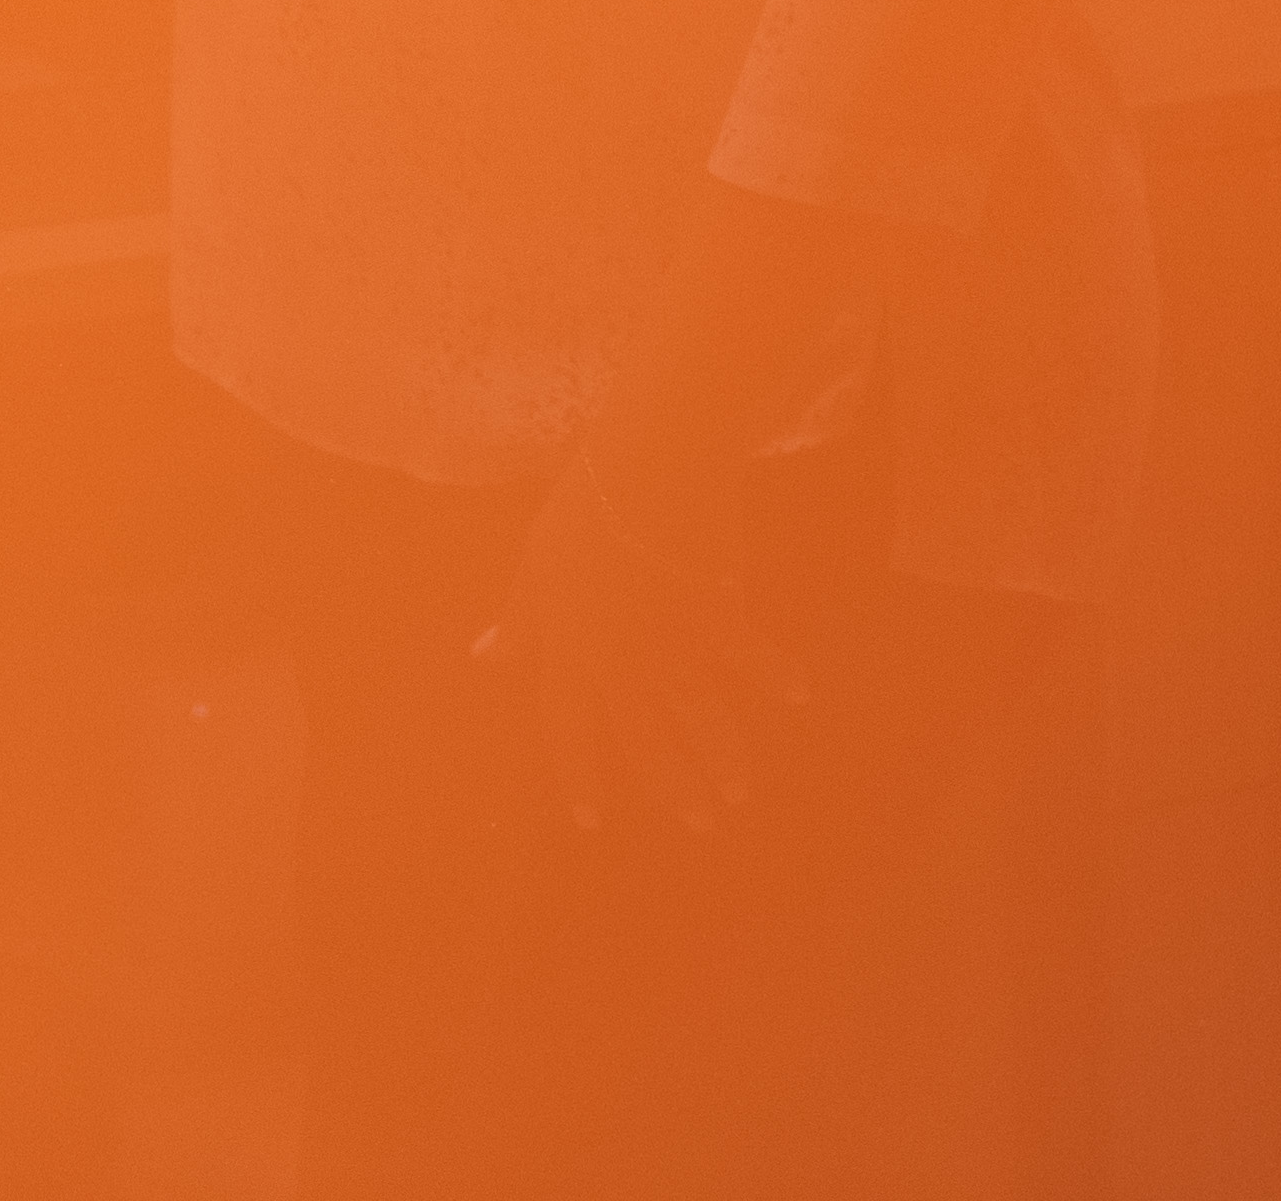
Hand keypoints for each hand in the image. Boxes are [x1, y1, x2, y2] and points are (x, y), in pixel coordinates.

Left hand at [484, 409, 799, 832]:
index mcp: (570, 646)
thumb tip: (485, 657)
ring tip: (738, 788)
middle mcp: (619, 654)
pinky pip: (746, 650)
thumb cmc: (581, 508)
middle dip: (673, 782)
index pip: (568, 727)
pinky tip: (795, 696)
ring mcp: (669, 633)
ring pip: (697, 710)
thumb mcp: (536, 566)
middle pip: (645, 735)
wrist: (644, 461)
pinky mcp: (714, 603)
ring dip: (720, 752)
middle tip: (701, 819)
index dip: (578, 774)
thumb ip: (521, 622)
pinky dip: (771, 673)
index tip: (591, 820)